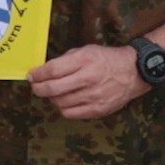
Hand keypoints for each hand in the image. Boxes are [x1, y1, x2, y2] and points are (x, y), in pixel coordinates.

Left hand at [27, 43, 148, 122]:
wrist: (134, 72)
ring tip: (53, 93)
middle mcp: (89, 78)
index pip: (53, 70)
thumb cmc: (106, 59)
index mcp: (84, 60)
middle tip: (35, 86)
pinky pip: (71, 113)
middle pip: (53, 89)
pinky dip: (63, 108)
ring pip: (60, 102)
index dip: (37, 74)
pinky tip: (65, 101)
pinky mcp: (98, 109)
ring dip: (51, 98)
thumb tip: (43, 70)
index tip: (31, 75)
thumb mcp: (85, 51)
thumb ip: (65, 60)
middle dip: (38, 88)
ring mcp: (94, 96)